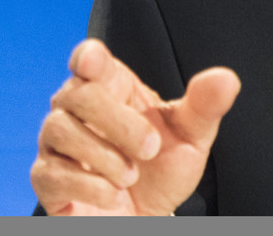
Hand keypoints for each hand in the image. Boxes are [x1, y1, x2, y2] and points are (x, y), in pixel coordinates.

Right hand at [31, 39, 239, 215]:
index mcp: (111, 87)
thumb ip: (205, 106)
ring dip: (104, 156)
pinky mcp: (46, 178)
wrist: (150, 215)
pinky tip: (115, 194)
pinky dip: (90, 185)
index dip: (88, 57)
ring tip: (131, 176)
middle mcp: (76, 108)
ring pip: (60, 130)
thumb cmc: (164, 168)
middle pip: (78, 94)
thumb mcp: (192, 136)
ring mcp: (57, 143)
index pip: (89, 59)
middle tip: (149, 149)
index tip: (94, 63)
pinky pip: (51, 172)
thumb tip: (226, 79)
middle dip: (118, 123)